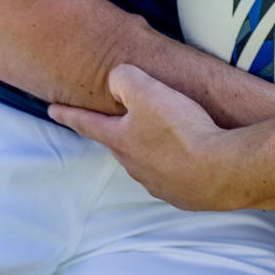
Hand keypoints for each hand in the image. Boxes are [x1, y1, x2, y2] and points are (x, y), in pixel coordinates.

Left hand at [49, 64, 244, 210]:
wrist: (222, 170)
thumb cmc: (181, 130)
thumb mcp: (147, 90)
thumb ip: (124, 78)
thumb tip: (118, 80)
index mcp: (120, 140)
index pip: (86, 123)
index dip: (68, 113)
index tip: (52, 110)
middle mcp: (134, 166)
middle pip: (120, 144)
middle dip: (119, 133)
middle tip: (123, 121)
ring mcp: (158, 184)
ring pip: (147, 162)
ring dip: (152, 150)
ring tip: (168, 137)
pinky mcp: (184, 195)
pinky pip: (175, 176)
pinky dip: (178, 166)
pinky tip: (192, 158)